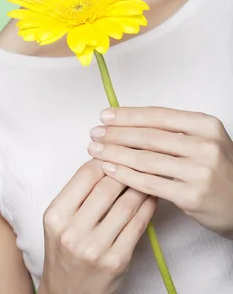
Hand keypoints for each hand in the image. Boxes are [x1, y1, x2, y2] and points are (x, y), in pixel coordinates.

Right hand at [40, 158, 156, 293]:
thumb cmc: (64, 251)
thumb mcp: (59, 220)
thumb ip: (77, 193)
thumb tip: (107, 159)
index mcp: (56, 215)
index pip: (85, 175)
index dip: (104, 158)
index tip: (116, 150)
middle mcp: (73, 231)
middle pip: (107, 186)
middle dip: (125, 168)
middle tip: (138, 157)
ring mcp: (95, 248)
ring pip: (126, 204)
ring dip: (141, 185)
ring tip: (148, 174)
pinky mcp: (116, 261)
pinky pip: (137, 225)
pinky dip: (148, 207)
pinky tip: (152, 197)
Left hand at [87, 106, 232, 236]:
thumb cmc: (216, 168)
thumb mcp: (204, 139)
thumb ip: (173, 130)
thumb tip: (126, 120)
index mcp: (206, 124)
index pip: (158, 116)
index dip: (128, 115)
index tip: (105, 115)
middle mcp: (205, 145)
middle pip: (149, 136)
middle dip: (116, 134)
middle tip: (94, 134)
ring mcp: (200, 171)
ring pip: (146, 159)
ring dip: (115, 154)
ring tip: (96, 151)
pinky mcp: (191, 196)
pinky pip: (149, 183)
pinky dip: (125, 176)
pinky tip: (109, 170)